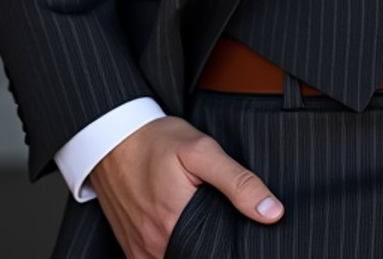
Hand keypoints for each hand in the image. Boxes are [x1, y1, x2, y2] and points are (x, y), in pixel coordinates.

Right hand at [88, 115, 283, 258]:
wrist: (110, 137)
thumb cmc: (155, 141)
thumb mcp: (201, 150)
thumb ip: (238, 182)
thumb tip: (272, 212)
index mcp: (177, 224)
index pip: (217, 254)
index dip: (232, 246)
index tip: (237, 230)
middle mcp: (156, 245)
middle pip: (197, 256)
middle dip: (213, 245)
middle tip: (217, 218)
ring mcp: (141, 250)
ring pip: (177, 258)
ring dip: (192, 248)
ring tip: (201, 221)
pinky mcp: (131, 248)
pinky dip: (172, 250)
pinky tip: (181, 230)